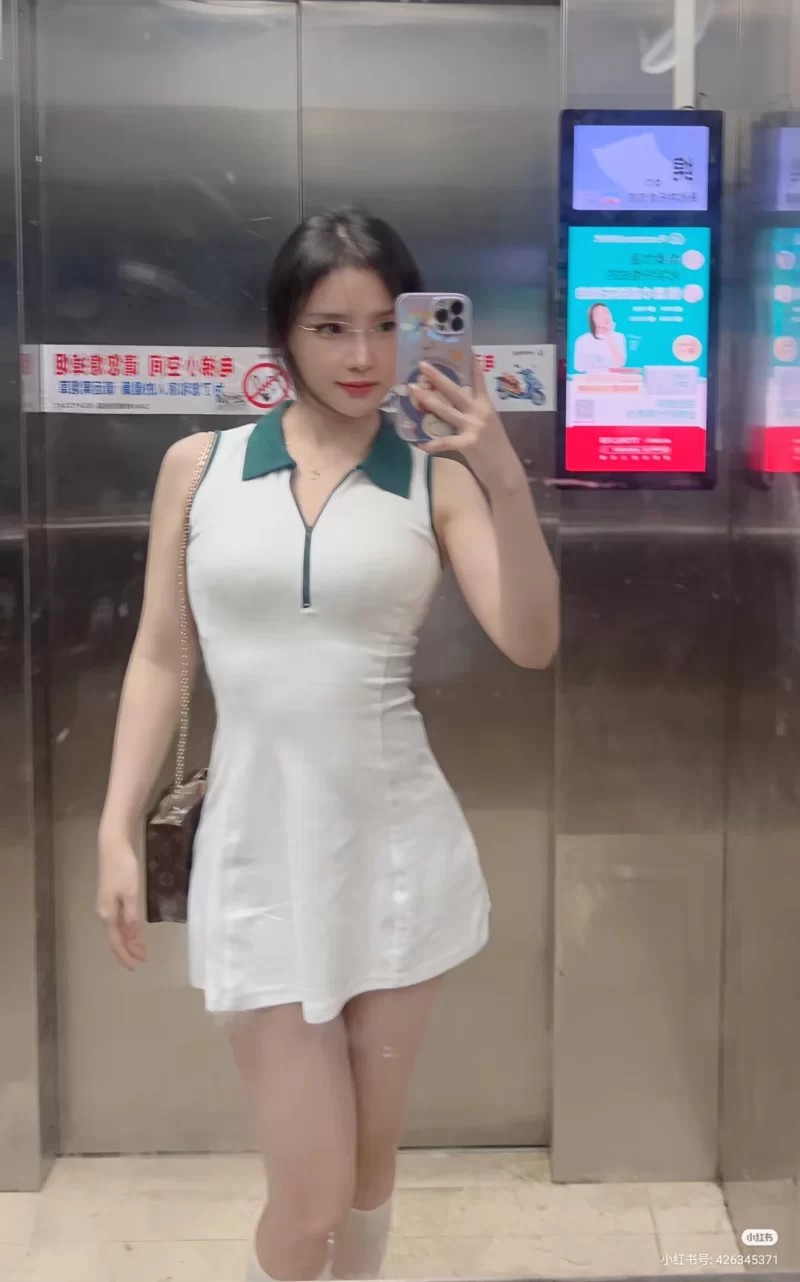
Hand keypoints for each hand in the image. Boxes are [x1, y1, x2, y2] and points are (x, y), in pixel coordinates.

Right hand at [96, 834, 146, 969]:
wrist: (112, 845)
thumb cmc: (123, 868)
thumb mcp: (131, 894)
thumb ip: (132, 917)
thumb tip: (132, 938)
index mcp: (108, 914)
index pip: (117, 942)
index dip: (127, 955)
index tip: (137, 966)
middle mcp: (104, 912)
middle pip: (116, 937)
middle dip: (128, 949)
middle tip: (143, 958)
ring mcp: (106, 903)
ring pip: (116, 928)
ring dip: (128, 939)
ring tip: (141, 946)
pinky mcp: (110, 894)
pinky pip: (118, 918)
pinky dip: (126, 927)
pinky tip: (134, 927)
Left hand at [414, 356, 517, 485]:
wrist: (506, 470)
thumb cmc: (495, 447)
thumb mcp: (489, 424)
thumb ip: (475, 413)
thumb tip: (457, 404)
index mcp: (486, 406)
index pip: (479, 381)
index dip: (474, 366)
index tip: (468, 349)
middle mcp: (480, 413)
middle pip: (456, 391)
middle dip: (438, 377)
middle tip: (422, 365)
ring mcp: (474, 427)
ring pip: (447, 410)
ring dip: (429, 400)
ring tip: (414, 391)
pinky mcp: (468, 444)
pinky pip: (446, 442)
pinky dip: (432, 444)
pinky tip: (420, 444)